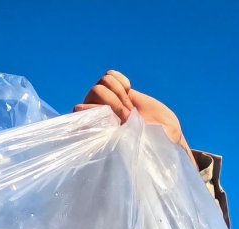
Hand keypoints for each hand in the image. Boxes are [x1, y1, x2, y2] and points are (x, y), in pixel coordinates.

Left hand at [75, 71, 192, 159]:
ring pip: (104, 81)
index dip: (100, 111)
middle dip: (115, 102)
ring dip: (120, 93)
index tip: (118, 123)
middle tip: (128, 116)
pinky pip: (110, 75)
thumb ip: (101, 127)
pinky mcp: (116, 90)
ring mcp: (105, 100)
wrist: (162, 131)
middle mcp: (95, 114)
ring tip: (130, 108)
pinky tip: (129, 92)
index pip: (80, 110)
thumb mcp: (123, 139)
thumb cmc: (142, 142)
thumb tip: (77, 107)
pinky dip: (121, 81)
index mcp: (92, 129)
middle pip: (95, 91)